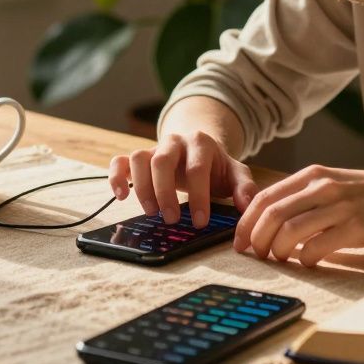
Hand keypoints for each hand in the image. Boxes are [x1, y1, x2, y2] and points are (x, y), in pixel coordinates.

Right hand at [109, 130, 258, 228]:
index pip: (197, 168)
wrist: (197, 148)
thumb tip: (247, 205)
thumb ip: (245, 187)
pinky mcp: (138, 158)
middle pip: (162, 161)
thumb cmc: (216, 166)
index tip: (200, 222)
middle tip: (172, 219)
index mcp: (200, 143)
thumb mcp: (235, 173)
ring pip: (138, 159)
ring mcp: (153, 148)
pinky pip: (119, 161)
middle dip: (165, 192)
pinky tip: (121, 196)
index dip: (199, 195)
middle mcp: (174, 141)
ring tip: (152, 212)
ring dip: (141, 187)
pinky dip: (115, 177)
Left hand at [233, 165, 363, 266]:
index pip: (264, 197)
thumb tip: (271, 222)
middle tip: (254, 256)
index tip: (240, 242)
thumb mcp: (335, 183)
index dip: (245, 222)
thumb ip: (305, 196)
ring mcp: (340, 206)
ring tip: (279, 261)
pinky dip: (304, 259)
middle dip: (255, 239)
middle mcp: (322, 186)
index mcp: (313, 174)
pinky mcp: (356, 228)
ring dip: (277, 252)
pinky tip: (307, 263)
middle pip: (271, 214)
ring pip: (289, 231)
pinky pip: (316, 247)